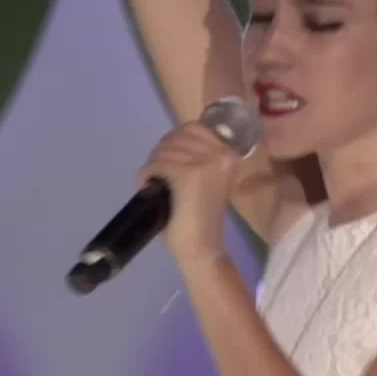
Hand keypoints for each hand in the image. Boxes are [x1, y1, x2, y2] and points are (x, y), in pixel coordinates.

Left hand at [137, 121, 240, 264]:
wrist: (202, 248)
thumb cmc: (202, 216)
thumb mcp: (209, 178)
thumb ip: (199, 157)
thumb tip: (172, 141)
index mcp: (230, 153)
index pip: (194, 128)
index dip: (175, 140)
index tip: (168, 159)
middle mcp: (222, 154)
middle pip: (178, 136)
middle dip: (162, 152)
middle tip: (157, 173)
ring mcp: (206, 163)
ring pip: (165, 149)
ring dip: (153, 164)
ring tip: (153, 182)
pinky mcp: (188, 175)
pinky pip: (158, 164)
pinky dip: (146, 174)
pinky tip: (147, 187)